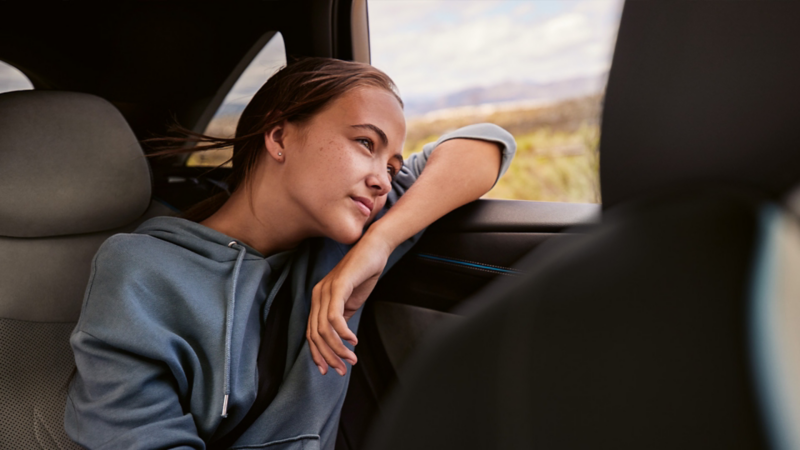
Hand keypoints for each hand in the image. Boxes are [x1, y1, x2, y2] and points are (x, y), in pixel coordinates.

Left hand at [306, 231, 392, 375]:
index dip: (318, 354)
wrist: (374, 248)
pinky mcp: (338, 286)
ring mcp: (325, 290)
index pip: (311, 333)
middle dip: (328, 356)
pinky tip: (354, 340)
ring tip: (351, 358)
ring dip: (338, 348)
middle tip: (342, 370)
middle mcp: (317, 295)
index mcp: (318, 299)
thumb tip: (341, 338)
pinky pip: (335, 316)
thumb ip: (343, 317)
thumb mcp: (351, 301)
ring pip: (324, 329)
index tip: (328, 370)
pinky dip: (343, 332)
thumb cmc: (364, 273)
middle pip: (315, 335)